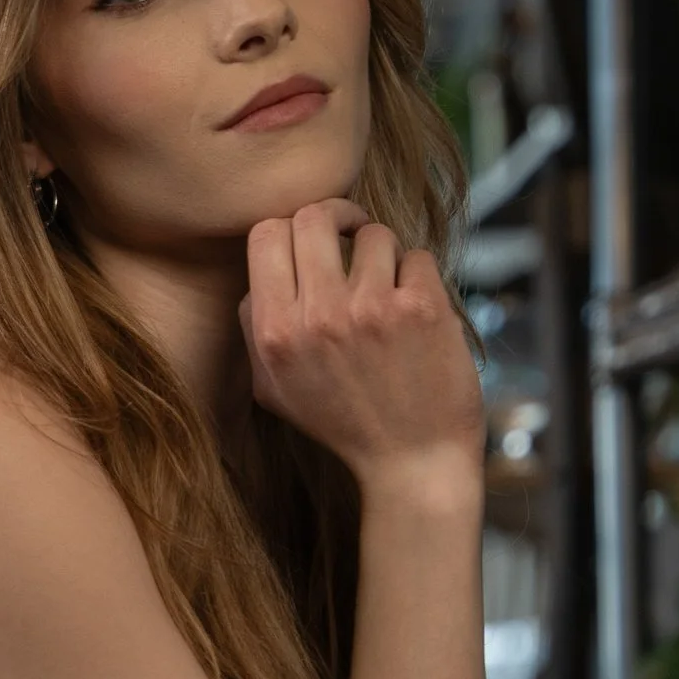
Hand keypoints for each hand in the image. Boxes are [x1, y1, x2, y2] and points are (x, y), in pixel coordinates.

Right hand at [240, 199, 480, 511]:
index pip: (265, 234)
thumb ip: (257, 331)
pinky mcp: (420, 308)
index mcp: (275, 335)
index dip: (291, 228)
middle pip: (313, 215)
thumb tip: (259, 277)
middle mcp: (317, 318)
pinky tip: (416, 314)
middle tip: (354, 237)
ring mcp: (370, 310)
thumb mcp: (275, 390)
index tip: (315, 241)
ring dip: (384, 255)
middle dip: (337, 220)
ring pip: (373, 233)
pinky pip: (416, 256)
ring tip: (389, 293)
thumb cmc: (345, 424)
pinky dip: (419, 278)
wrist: (412, 463)